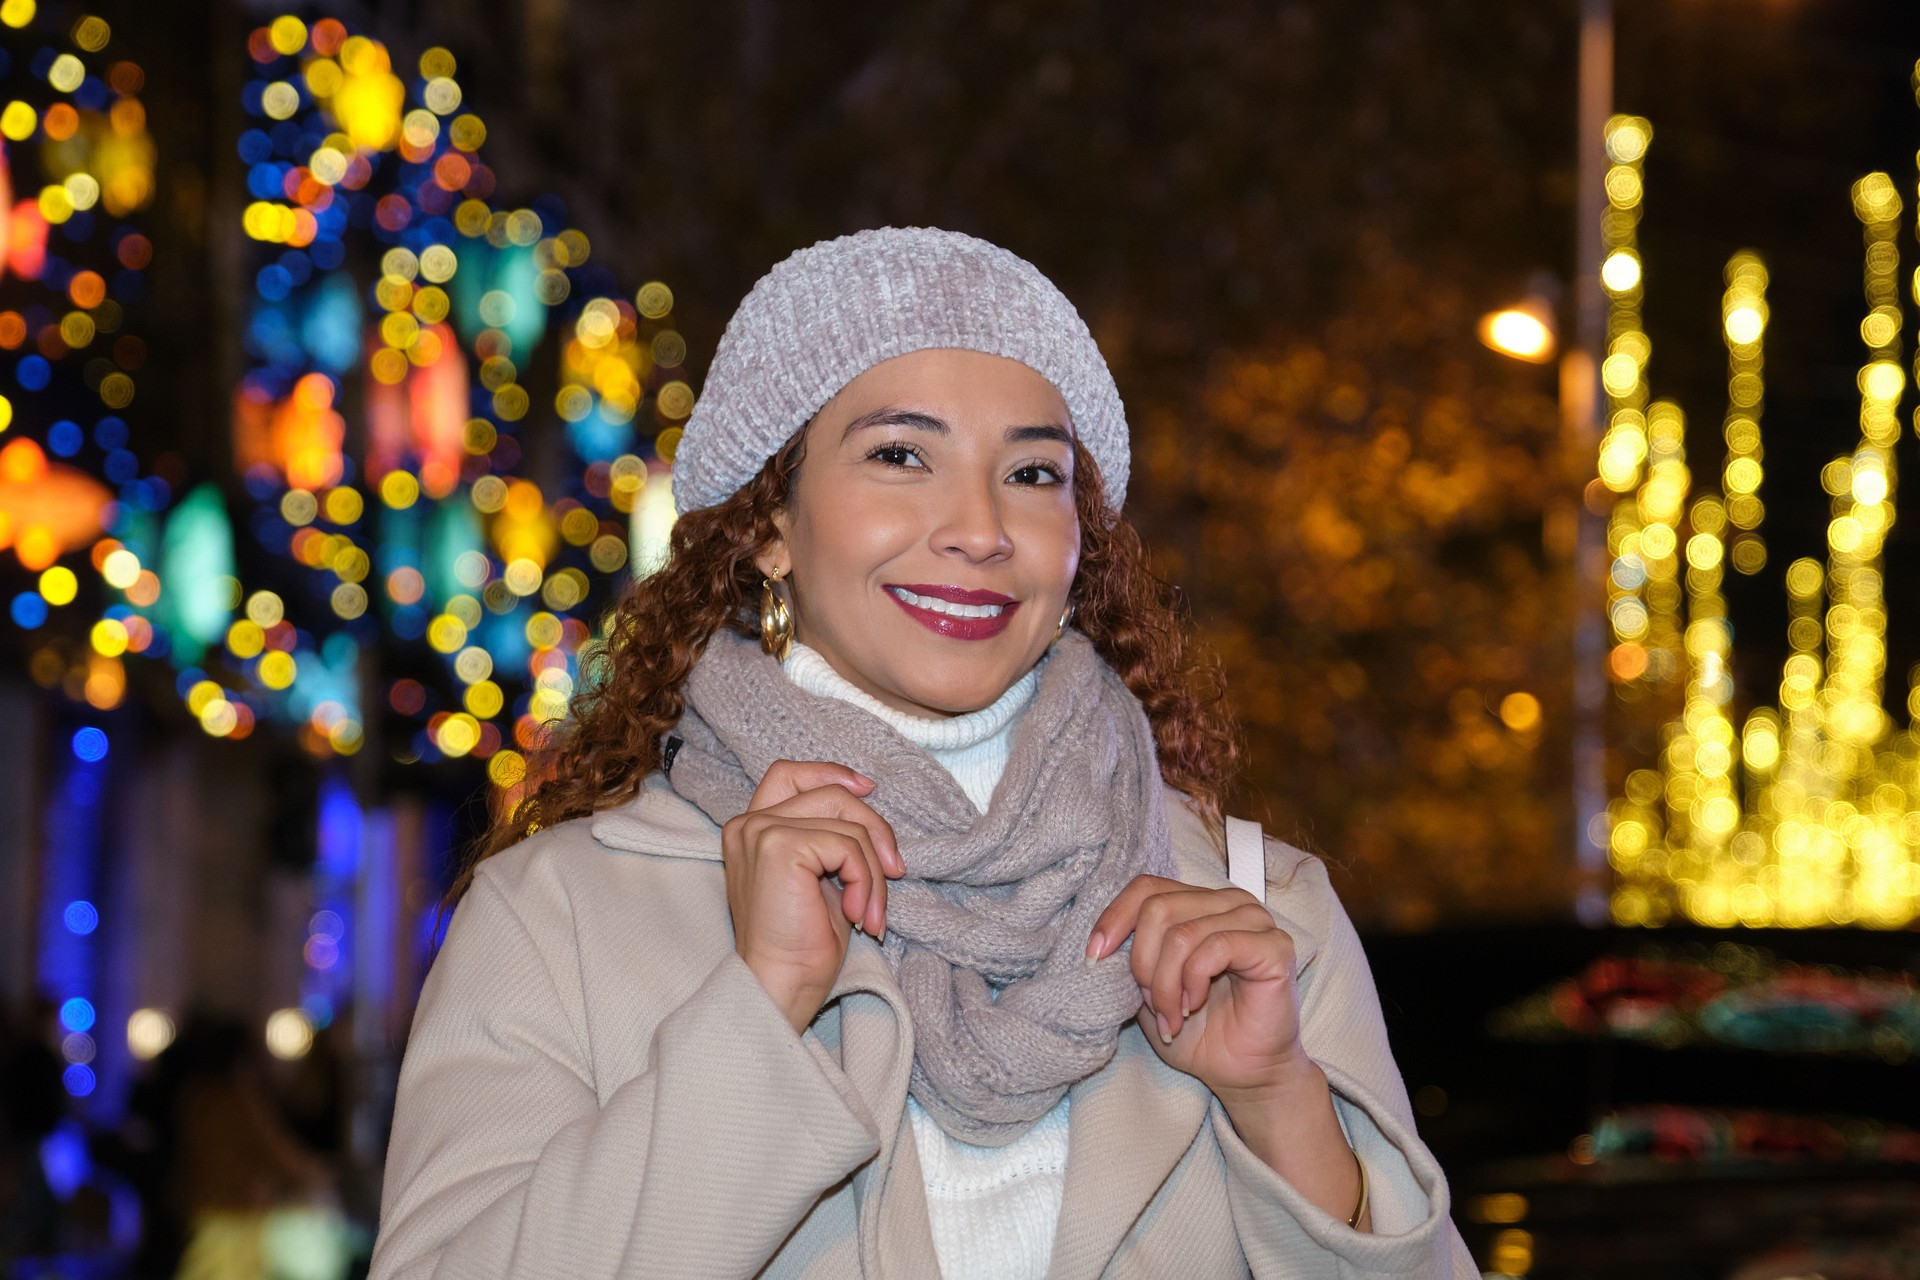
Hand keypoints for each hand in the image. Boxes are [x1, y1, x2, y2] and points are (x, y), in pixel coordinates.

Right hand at [723, 759, 904, 1034]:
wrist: (781, 986)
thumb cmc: (800, 944)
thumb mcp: (818, 877)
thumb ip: (828, 838)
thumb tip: (867, 801)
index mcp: (751, 829)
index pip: (788, 774)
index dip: (831, 773)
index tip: (868, 789)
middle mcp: (749, 824)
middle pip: (832, 795)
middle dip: (874, 831)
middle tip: (894, 872)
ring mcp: (762, 832)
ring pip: (848, 824)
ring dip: (873, 871)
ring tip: (870, 913)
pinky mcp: (780, 847)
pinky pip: (848, 847)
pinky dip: (866, 882)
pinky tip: (858, 916)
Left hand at [1086, 875, 1312, 1100]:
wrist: (1242, 1073)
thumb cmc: (1199, 1032)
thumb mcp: (1149, 989)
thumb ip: (1132, 957)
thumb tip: (1101, 942)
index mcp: (1199, 904)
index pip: (1147, 888)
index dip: (1114, 918)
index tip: (1094, 958)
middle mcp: (1229, 902)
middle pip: (1158, 909)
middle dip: (1142, 964)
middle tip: (1150, 1004)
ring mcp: (1255, 920)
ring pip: (1182, 934)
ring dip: (1166, 984)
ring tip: (1172, 1015)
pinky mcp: (1273, 946)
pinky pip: (1216, 947)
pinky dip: (1194, 981)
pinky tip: (1195, 1005)